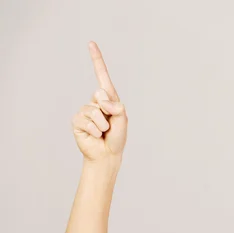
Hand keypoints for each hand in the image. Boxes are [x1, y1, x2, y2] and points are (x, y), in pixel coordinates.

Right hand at [71, 41, 127, 161]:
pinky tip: (96, 135)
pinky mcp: (77, 121)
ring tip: (104, 132)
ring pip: (94, 111)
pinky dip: (95, 130)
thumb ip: (117, 108)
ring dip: (103, 124)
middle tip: (110, 124)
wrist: (107, 154)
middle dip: (108, 109)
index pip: (102, 76)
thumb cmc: (116, 137)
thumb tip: (103, 101)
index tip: (91, 43)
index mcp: (108, 98)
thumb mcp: (123, 120)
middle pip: (100, 94)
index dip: (96, 60)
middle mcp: (95, 101)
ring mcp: (85, 110)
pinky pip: (86, 121)